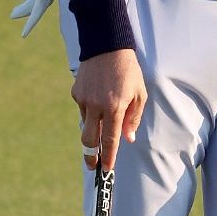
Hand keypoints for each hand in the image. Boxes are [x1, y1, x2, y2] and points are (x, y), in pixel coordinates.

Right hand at [72, 48, 145, 170]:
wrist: (107, 45)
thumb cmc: (128, 71)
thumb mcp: (140, 94)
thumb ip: (133, 118)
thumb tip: (127, 139)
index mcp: (114, 107)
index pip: (110, 140)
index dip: (109, 157)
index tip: (107, 170)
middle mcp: (96, 106)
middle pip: (90, 139)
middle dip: (91, 155)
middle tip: (93, 165)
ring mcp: (83, 99)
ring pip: (86, 123)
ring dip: (94, 127)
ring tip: (105, 113)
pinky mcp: (76, 92)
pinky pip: (83, 108)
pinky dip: (90, 109)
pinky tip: (99, 96)